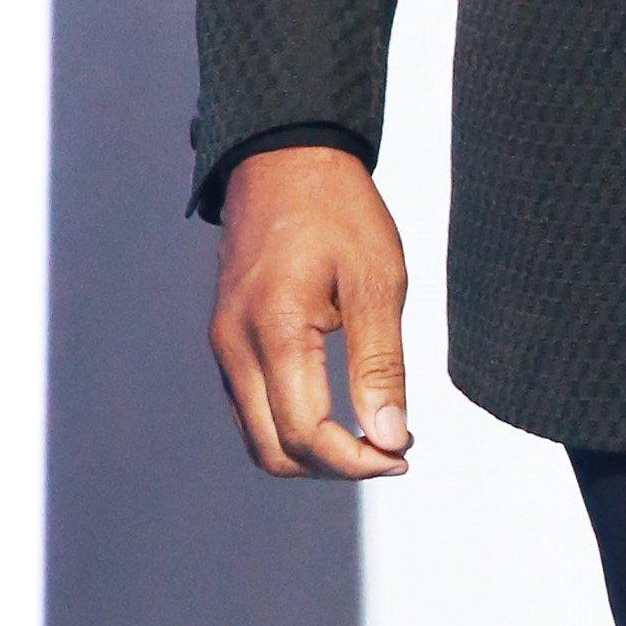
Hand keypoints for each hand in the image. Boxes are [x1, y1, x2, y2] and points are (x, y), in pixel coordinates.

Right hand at [209, 144, 413, 477]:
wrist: (286, 159)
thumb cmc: (337, 209)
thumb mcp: (377, 279)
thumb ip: (381, 363)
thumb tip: (390, 436)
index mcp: (274, 329)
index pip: (306, 435)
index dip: (355, 461)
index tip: (402, 453)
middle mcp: (235, 346)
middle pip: (273, 451)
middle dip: (334, 467)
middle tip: (391, 451)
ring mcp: (223, 344)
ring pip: (257, 436)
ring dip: (311, 453)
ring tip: (370, 436)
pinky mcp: (226, 339)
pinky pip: (250, 407)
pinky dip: (290, 426)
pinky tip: (337, 411)